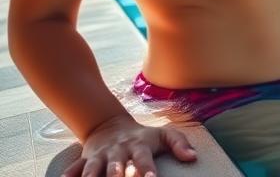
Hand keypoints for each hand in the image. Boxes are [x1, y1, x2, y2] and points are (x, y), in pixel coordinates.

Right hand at [63, 116, 196, 176]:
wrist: (110, 125)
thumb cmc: (143, 136)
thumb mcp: (163, 134)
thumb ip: (179, 144)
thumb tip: (193, 158)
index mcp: (138, 145)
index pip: (143, 158)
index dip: (147, 169)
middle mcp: (118, 151)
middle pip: (116, 165)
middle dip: (117, 175)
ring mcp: (100, 156)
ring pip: (93, 168)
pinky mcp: (85, 160)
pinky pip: (74, 169)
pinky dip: (69, 176)